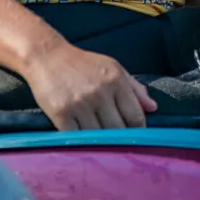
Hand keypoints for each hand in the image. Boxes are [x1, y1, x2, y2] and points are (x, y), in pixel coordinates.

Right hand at [23, 44, 156, 130]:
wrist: (46, 57)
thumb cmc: (83, 64)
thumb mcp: (113, 68)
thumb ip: (135, 88)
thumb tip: (153, 108)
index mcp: (116, 81)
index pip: (135, 116)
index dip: (138, 130)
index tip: (136, 136)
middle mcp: (100, 92)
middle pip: (118, 129)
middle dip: (120, 138)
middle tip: (118, 142)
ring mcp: (80, 104)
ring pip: (98, 136)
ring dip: (100, 141)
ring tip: (101, 142)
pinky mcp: (61, 113)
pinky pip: (77, 136)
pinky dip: (81, 140)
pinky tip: (83, 139)